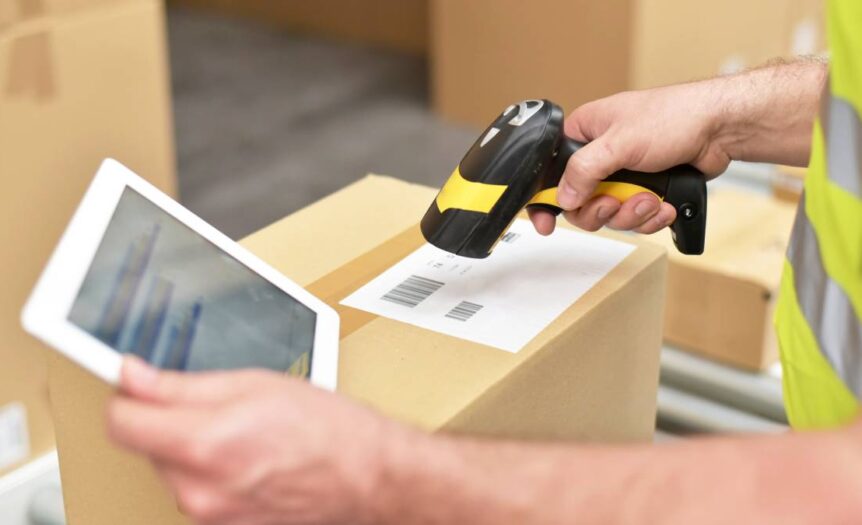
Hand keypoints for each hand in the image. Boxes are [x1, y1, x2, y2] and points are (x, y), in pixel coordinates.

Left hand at [107, 357, 403, 524]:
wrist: (365, 475)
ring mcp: (208, 513)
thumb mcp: (252, 384)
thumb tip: (133, 376)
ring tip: (238, 430)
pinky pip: (193, 488)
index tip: (137, 383)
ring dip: (188, 444)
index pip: (120, 421)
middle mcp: (197, 489)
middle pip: (145, 443)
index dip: (127, 394)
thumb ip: (180, 383)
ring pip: (168, 466)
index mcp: (202, 445)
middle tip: (214, 403)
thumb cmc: (325, 428)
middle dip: (166, 418)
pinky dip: (207, 468)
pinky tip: (244, 454)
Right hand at [529, 81, 731, 235]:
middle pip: (580, 203)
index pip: (552, 172)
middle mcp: (600, 156)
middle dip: (602, 210)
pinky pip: (635, 218)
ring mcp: (623, 175)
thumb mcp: (619, 142)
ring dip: (631, 214)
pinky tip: (664, 205)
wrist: (720, 127)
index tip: (545, 223)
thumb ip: (584, 170)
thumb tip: (563, 197)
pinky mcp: (645, 190)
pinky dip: (650, 217)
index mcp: (584, 133)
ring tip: (650, 201)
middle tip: (615, 203)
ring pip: (609, 215)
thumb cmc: (674, 116)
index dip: (546, 199)